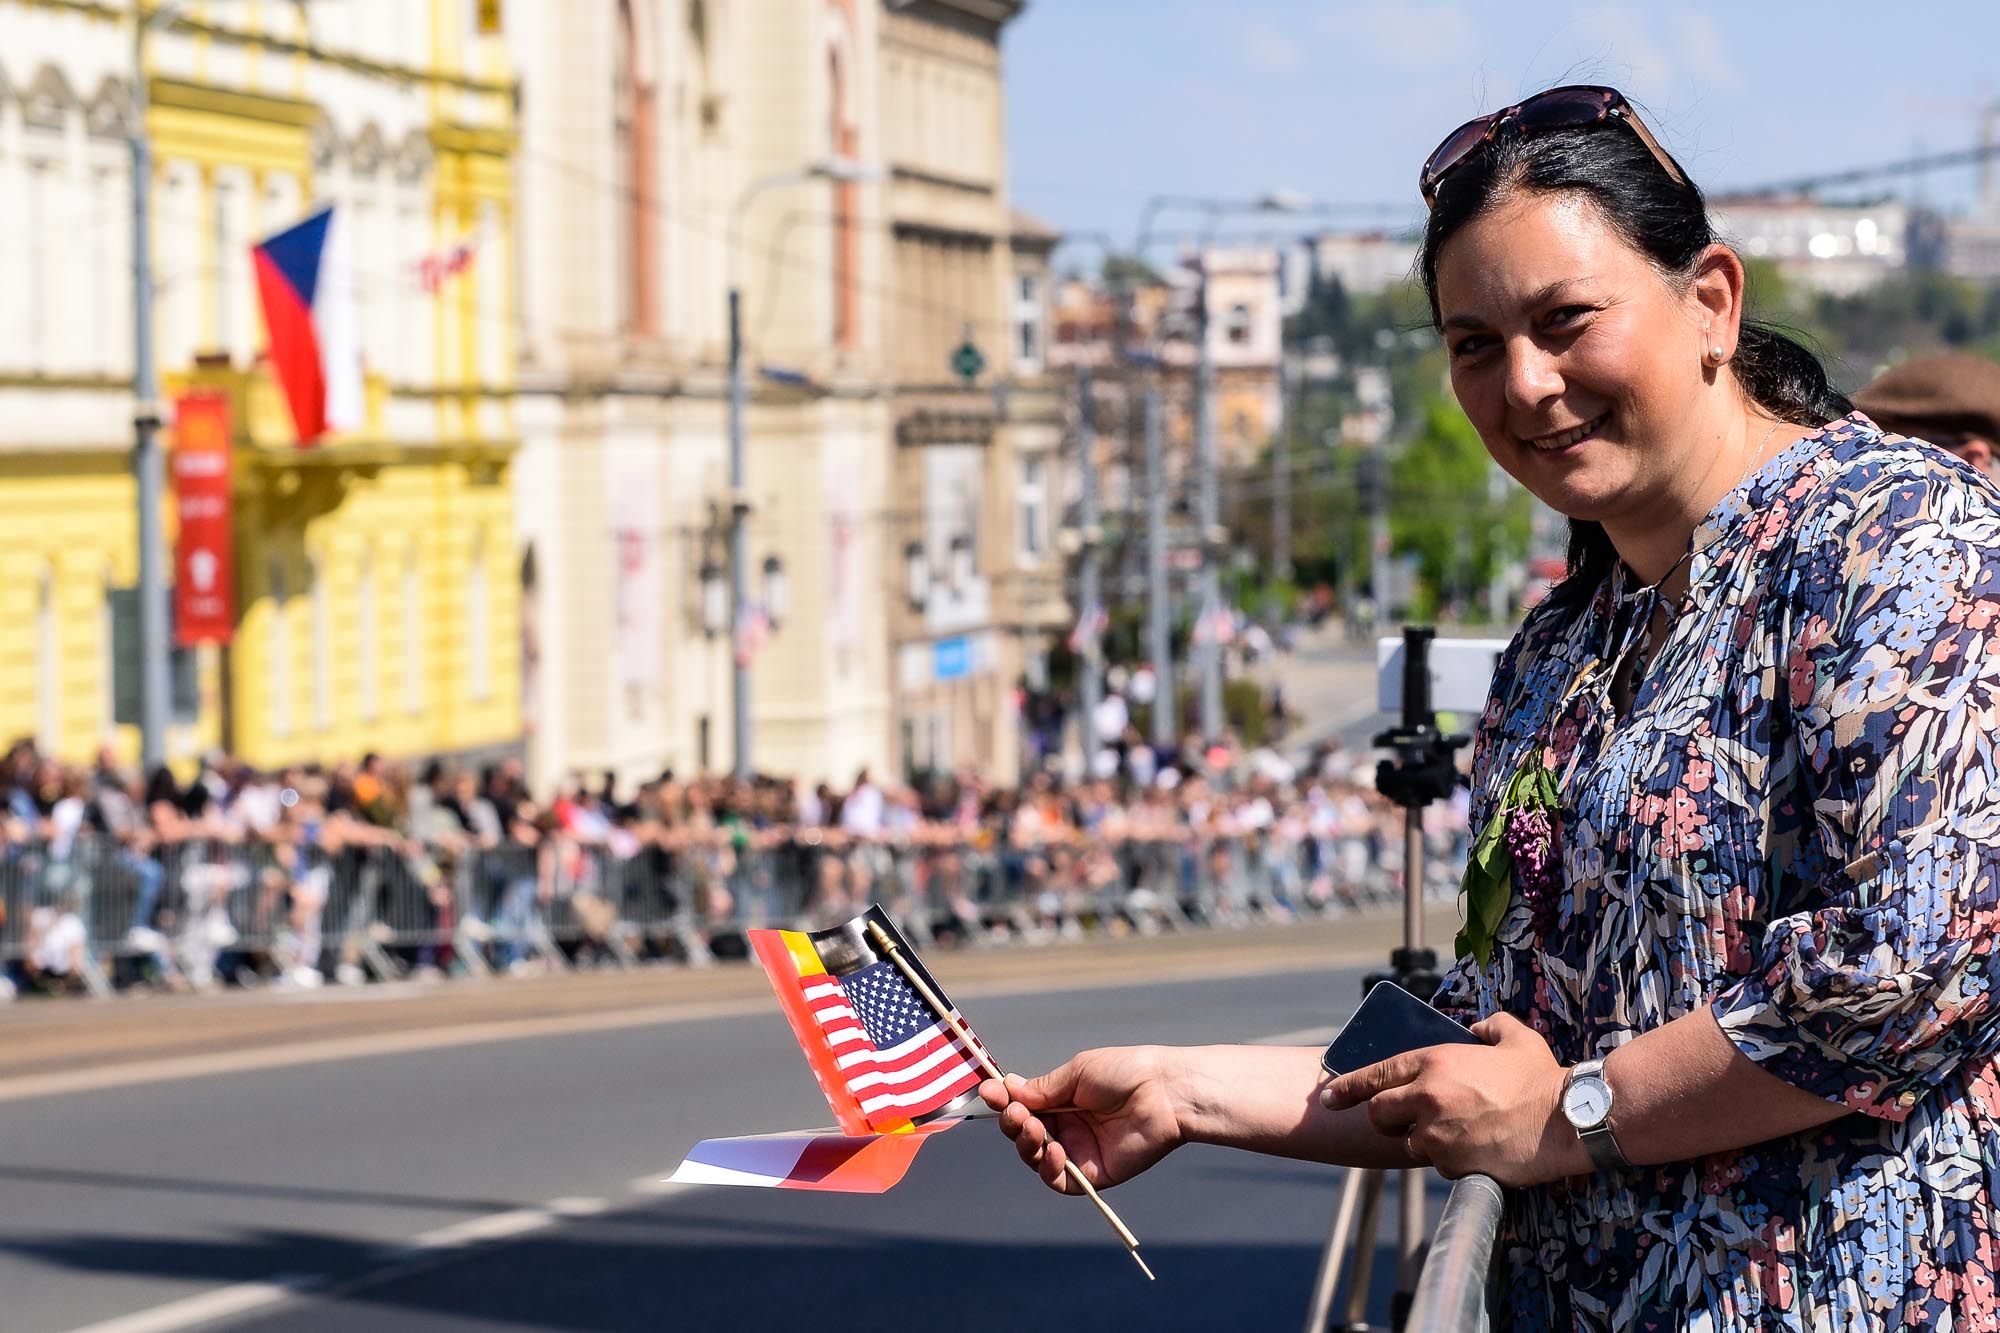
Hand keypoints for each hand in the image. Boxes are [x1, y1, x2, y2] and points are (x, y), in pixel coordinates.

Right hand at [978, 1045, 1185, 1193]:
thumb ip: (1042, 1089)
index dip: (1005, 1101)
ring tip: (1034, 1128)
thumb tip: (1005, 1087)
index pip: (1024, 1106)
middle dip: (1013, 1123)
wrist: (1164, 1093)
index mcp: (1064, 1100)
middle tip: (1015, 1113)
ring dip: (1026, 1144)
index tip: (988, 1091)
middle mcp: (1068, 1127)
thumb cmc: (1125, 1072)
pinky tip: (1055, 1150)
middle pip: (1024, 1134)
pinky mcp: (1093, 1174)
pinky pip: (1059, 1180)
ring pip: (1036, 1158)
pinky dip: (1049, 1167)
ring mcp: (1079, 1152)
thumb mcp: (1076, 1073)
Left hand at [1318, 1013, 1580, 1185]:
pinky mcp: (1453, 1164)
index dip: (1345, 1088)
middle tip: (1405, 1120)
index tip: (1327, 1098)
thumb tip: (1479, 1026)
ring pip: (1407, 1143)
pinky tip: (1476, 1150)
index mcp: (1433, 1063)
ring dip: (1423, 1142)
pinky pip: (1438, 1165)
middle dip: (1385, 1119)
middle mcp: (1427, 1098)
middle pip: (1378, 1115)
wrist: (1565, 1120)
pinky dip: (1450, 1161)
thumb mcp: (1516, 1036)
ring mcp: (1437, 1134)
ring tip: (1454, 1135)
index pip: (1373, 1076)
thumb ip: (1491, 1026)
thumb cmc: (1542, 1078)